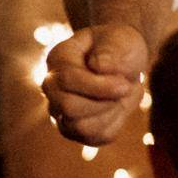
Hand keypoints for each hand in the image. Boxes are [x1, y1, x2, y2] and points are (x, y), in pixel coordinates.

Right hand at [41, 24, 147, 145]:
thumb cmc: (120, 46)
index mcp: (58, 58)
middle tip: (126, 88)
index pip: (67, 79)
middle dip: (104, 102)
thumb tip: (97, 67)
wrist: (125, 61)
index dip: (98, 86)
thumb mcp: (120, 39)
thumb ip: (110, 50)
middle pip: (69, 108)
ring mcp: (60, 111)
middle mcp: (52, 87)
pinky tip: (119, 106)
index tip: (125, 84)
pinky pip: (94, 138)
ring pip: (80, 127)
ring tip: (122, 95)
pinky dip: (115, 123)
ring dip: (110, 112)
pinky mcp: (75, 130)